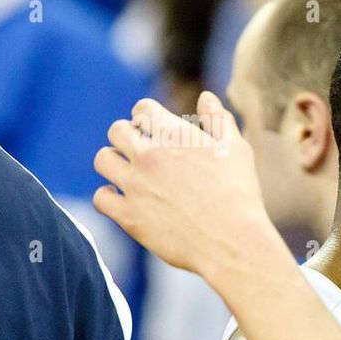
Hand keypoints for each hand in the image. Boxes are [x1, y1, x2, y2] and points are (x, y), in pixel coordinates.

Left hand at [93, 92, 280, 282]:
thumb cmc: (239, 194)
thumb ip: (219, 120)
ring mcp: (135, 185)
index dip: (148, 117)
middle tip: (143, 151)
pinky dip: (110, 196)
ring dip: (114, 162)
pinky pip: (101, 197)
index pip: (142, 109)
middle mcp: (148, 155)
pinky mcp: (128, 215)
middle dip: (129, 137)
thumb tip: (206, 97)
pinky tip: (125, 199)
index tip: (156, 130)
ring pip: (103, 160)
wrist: (232, 241)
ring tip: (130, 173)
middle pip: (117, 130)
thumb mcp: (237, 150)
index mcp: (174, 135)